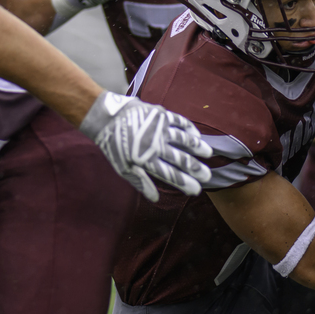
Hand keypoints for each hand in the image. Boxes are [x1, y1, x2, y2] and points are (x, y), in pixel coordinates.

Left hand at [80, 91, 211, 201]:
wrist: (106, 117)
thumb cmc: (113, 145)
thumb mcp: (123, 168)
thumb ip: (141, 182)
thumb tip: (155, 199)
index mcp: (146, 160)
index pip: (172, 175)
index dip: (186, 184)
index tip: (196, 190)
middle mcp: (156, 145)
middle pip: (182, 159)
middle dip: (196, 169)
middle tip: (207, 176)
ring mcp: (159, 128)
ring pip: (184, 139)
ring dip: (198, 147)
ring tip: (208, 153)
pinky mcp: (160, 114)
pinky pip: (179, 121)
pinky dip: (189, 128)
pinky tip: (196, 134)